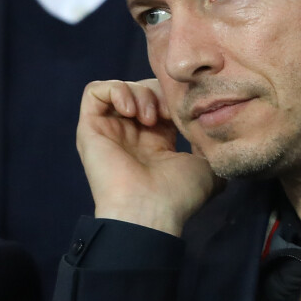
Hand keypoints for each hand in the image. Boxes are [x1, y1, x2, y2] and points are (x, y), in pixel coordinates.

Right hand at [77, 79, 220, 235]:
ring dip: (139, 92)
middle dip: (159, 91)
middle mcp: (131, 135)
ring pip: (121, 88)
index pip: (163, 101)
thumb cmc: (178, 195)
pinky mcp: (89, 128)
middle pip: (144, 89)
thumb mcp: (206, 168)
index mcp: (156, 142)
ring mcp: (109, 131)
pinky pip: (94, 91)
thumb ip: (208, 148)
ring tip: (149, 118)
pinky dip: (115, 90)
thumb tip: (211, 134)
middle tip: (167, 113)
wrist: (150, 212)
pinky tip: (130, 111)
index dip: (176, 97)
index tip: (186, 112)